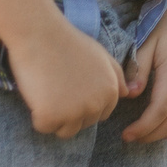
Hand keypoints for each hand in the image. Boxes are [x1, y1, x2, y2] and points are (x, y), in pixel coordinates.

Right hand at [6, 19, 124, 138]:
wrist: (41, 35)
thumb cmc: (69, 43)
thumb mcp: (101, 55)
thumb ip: (116, 75)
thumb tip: (127, 94)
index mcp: (110, 92)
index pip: (100, 115)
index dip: (83, 103)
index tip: (72, 86)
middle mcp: (96, 105)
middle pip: (83, 125)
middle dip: (70, 112)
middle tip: (58, 87)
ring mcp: (74, 112)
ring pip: (65, 131)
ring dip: (55, 117)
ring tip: (48, 92)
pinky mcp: (51, 116)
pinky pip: (44, 127)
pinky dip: (38, 115)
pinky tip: (38, 94)